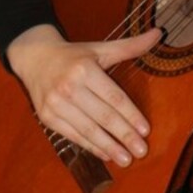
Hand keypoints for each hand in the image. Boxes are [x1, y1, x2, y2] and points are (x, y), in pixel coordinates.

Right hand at [6, 23, 162, 166]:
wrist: (34, 58)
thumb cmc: (74, 56)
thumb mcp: (101, 48)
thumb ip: (130, 46)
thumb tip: (158, 33)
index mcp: (85, 69)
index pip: (113, 97)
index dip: (131, 115)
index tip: (145, 131)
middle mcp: (69, 87)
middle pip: (103, 116)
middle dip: (124, 136)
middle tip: (141, 151)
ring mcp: (56, 104)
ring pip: (88, 130)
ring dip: (109, 147)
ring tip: (126, 159)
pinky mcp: (47, 117)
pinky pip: (73, 135)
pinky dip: (91, 147)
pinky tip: (106, 154)